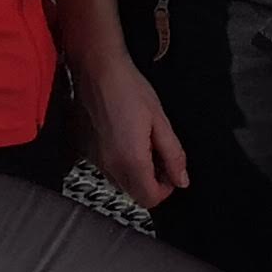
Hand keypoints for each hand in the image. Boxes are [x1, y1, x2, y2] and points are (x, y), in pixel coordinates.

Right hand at [77, 53, 188, 205]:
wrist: (98, 72)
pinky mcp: (89, 153)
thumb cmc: (130, 89)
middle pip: (136, 195)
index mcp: (131, 160)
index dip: (167, 189)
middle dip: (153, 183)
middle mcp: (110, 166)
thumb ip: (173, 154)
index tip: (173, 171)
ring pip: (123, 185)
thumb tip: (182, 180)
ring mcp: (97, 161)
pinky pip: (111, 171)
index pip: (150, 198)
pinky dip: (124, 165)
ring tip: (146, 145)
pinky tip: (130, 141)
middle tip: (162, 156)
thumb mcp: (161, 121)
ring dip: (139, 174)